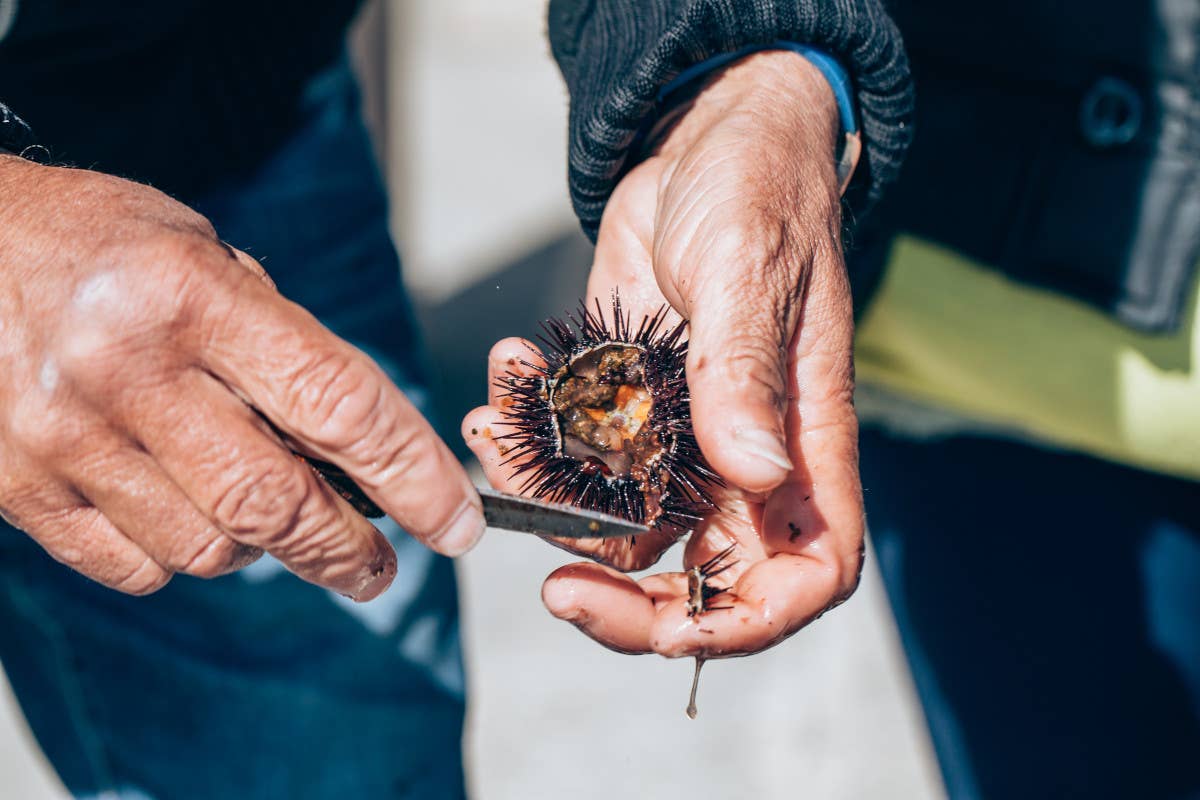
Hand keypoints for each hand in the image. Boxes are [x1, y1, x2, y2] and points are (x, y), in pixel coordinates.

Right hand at [0, 156, 483, 598]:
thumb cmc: (98, 243)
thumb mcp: (206, 254)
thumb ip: (280, 345)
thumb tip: (360, 449)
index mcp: (192, 294)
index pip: (339, 405)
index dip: (415, 476)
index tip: (456, 519)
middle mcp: (125, 368)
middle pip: (278, 503)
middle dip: (350, 550)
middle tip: (380, 565)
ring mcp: (62, 435)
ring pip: (209, 549)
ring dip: (262, 548)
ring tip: (267, 515)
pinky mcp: (17, 487)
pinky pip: (136, 567)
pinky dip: (182, 556)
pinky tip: (185, 512)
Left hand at [464, 52, 862, 656]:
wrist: (706, 141)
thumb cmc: (758, 189)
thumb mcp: (749, 271)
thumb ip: (745, 373)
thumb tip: (752, 473)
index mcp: (804, 445)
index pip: (806, 574)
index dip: (749, 623)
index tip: (674, 630)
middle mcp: (744, 460)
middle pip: (696, 580)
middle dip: (621, 598)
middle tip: (553, 588)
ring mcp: (680, 439)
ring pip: (613, 523)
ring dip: (545, 498)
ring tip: (488, 432)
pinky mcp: (624, 405)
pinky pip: (573, 455)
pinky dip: (526, 432)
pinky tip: (502, 375)